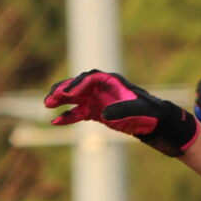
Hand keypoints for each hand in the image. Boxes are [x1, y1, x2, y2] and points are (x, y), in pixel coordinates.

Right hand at [44, 69, 197, 156]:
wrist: (153, 121)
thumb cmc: (148, 112)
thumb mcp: (138, 110)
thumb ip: (123, 110)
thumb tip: (105, 115)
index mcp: (111, 82)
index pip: (91, 78)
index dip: (79, 84)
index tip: (70, 93)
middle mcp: (101, 88)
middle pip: (78, 84)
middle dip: (64, 89)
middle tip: (51, 97)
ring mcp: (96, 99)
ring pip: (74, 97)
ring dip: (60, 100)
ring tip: (47, 105)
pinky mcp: (94, 111)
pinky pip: (77, 112)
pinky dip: (67, 117)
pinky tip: (55, 122)